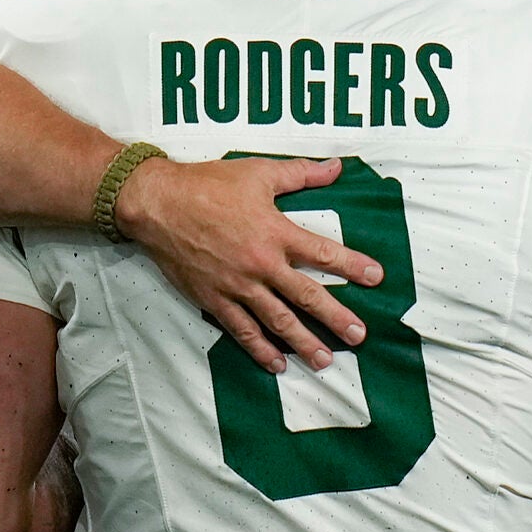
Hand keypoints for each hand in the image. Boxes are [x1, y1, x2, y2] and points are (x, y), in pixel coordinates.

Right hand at [113, 156, 383, 374]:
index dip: (351, 265)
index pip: (322, 253)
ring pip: (277, 321)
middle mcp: (260, 264)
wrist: (156, 204)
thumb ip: (300, 173)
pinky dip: (260, 349)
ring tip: (325, 360)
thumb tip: (336, 167)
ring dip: (303, 342)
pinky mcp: (214, 300)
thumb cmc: (206, 185)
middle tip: (360, 335)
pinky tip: (277, 364)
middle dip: (336, 318)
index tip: (376, 278)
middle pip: (306, 296)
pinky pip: (242, 330)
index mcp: (275, 232)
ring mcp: (237, 286)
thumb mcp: (257, 172)